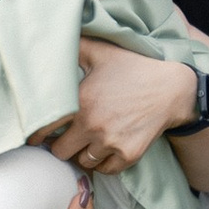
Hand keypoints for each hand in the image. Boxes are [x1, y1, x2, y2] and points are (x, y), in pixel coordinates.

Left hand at [46, 37, 196, 174]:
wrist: (172, 89)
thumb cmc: (134, 68)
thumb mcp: (102, 52)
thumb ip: (74, 46)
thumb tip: (52, 37)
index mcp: (80, 102)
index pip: (44, 128)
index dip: (37, 134)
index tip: (36, 136)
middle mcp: (93, 125)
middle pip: (61, 152)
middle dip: (62, 145)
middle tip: (67, 138)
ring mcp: (111, 142)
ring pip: (83, 162)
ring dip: (84, 154)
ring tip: (88, 143)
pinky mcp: (128, 155)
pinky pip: (105, 170)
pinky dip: (104, 163)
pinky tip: (106, 150)